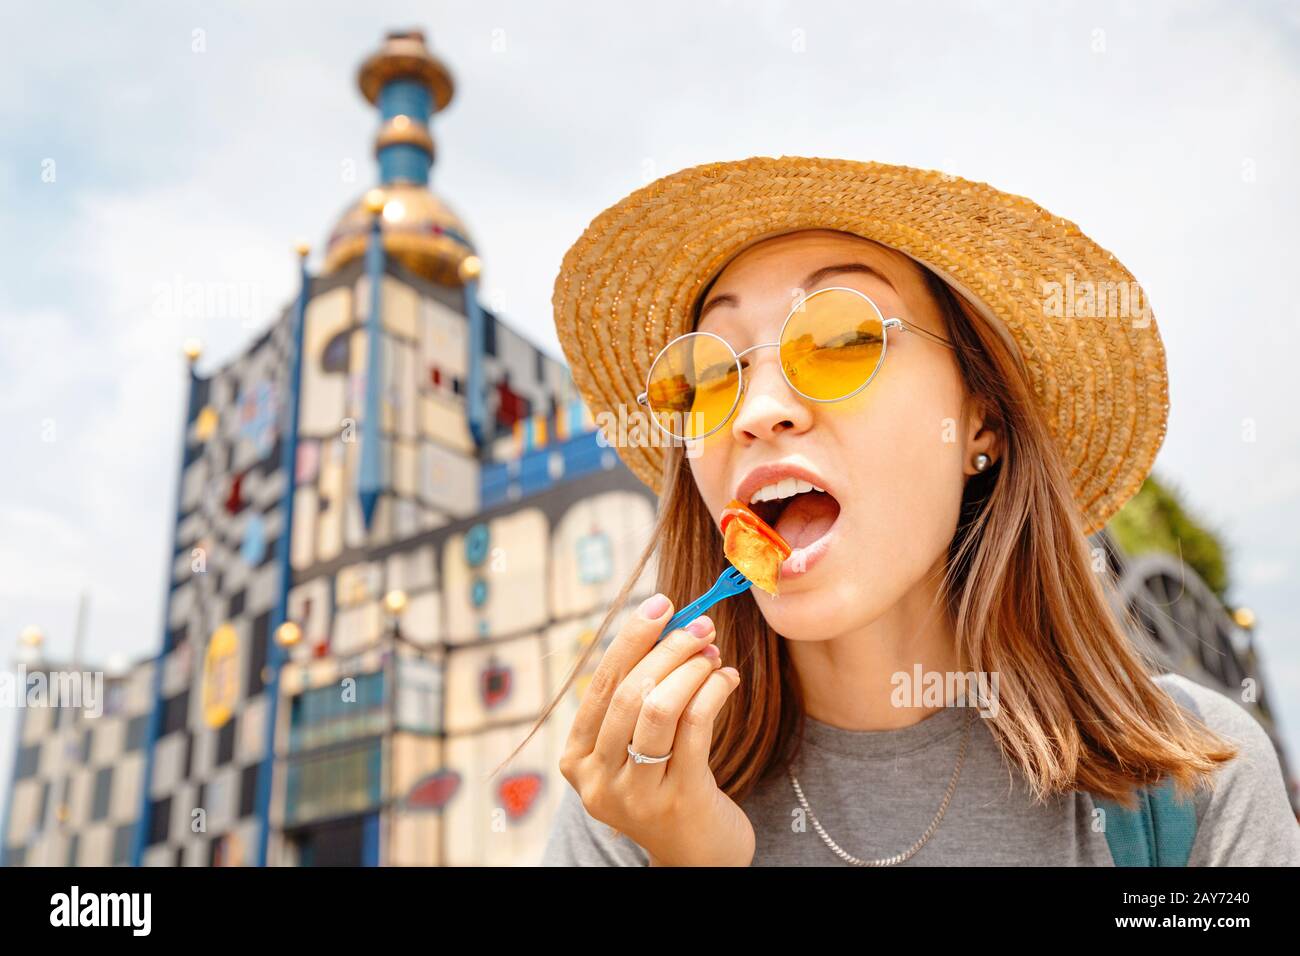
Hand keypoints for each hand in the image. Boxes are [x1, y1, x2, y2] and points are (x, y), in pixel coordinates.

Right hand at [558, 592, 754, 866]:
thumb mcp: (638, 743)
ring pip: (660, 708)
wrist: (698, 853)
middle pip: (630, 693)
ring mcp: (635, 796)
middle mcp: (597, 780)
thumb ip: (640, 693)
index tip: (662, 603)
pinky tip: (728, 679)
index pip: (602, 683)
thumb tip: (667, 622)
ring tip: (713, 653)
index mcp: (577, 758)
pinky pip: (695, 727)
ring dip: (692, 669)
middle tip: (701, 626)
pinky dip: (714, 691)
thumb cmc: (667, 781)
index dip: (632, 638)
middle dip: (669, 649)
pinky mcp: (678, 801)